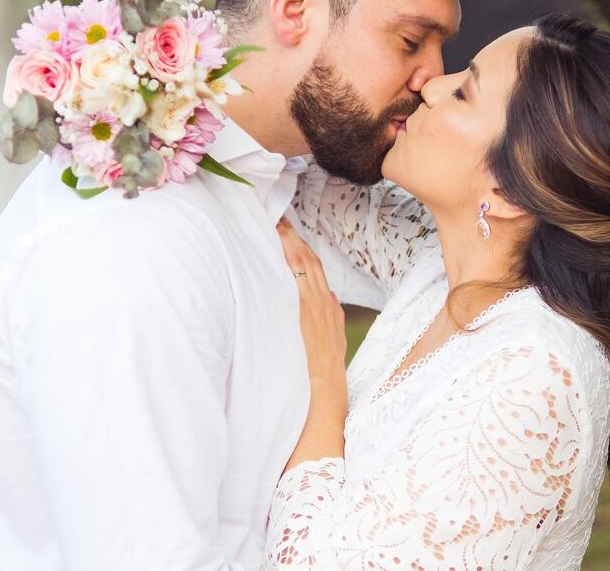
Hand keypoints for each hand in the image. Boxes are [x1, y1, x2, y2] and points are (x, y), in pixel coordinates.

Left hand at [277, 218, 346, 383]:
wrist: (325, 391)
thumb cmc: (326, 370)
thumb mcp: (335, 339)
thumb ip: (332, 316)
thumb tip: (329, 297)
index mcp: (327, 305)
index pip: (315, 268)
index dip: (302, 248)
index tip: (290, 233)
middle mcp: (321, 301)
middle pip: (307, 260)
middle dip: (293, 238)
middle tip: (278, 218)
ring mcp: (312, 306)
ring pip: (301, 265)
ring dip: (288, 243)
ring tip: (274, 224)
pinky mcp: (303, 313)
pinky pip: (294, 280)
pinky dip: (287, 261)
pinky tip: (275, 248)